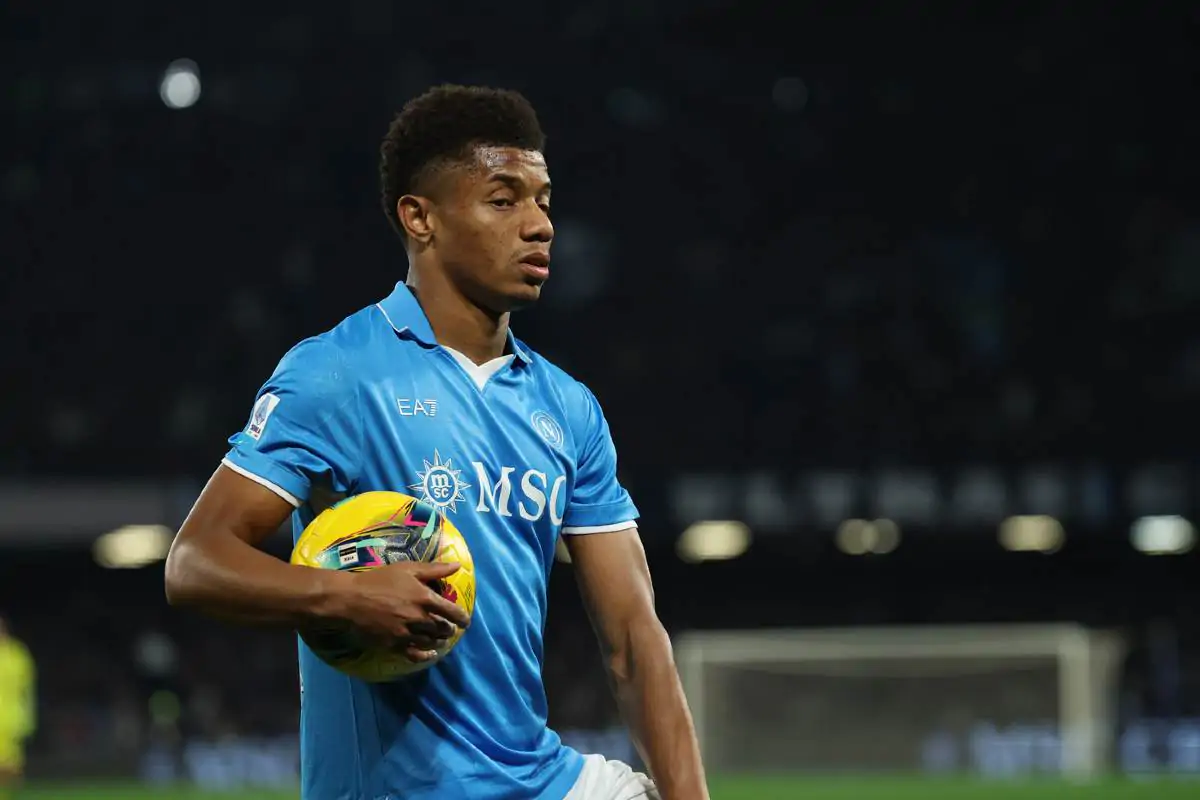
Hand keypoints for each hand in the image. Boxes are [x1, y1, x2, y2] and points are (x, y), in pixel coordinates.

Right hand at [328, 561, 470, 662]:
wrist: (351, 600)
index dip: (462, 618)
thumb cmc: (379, 580)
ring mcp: (407, 634)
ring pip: (431, 642)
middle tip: (449, 629)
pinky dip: (426, 655)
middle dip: (449, 629)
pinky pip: (415, 655)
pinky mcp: (394, 645)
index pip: (452, 612)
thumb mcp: (407, 568)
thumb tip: (457, 565)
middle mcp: (419, 618)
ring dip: (439, 641)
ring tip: (440, 640)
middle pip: (442, 629)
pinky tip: (429, 654)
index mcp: (425, 598)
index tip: (465, 622)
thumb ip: (434, 569)